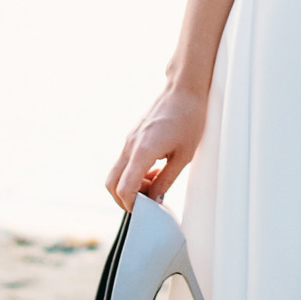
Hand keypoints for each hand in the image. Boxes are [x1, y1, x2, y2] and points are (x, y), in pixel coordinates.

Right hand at [106, 82, 207, 208]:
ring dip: (131, 185)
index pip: (124, 188)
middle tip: (147, 203)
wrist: (184, 89)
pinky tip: (155, 170)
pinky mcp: (133, 136)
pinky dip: (134, 173)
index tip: (147, 211)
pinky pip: (125, 161)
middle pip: (111, 183)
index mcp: (142, 151)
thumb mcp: (184, 156)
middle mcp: (130, 145)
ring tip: (155, 184)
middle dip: (124, 199)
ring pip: (117, 172)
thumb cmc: (189, 118)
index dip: (132, 205)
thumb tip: (155, 200)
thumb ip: (166, 180)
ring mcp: (129, 140)